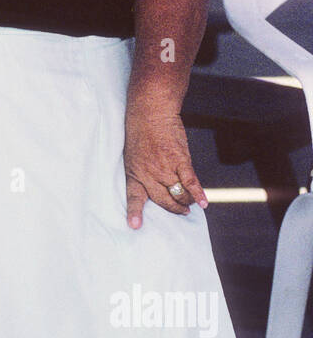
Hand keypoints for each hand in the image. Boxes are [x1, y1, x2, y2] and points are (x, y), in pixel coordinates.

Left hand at [123, 101, 207, 228]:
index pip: (134, 197)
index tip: (134, 226)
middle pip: (163, 200)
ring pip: (178, 193)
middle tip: (182, 211)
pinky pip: (191, 182)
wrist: (151, 111)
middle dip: (174, 208)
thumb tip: (156, 185)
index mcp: (134, 172)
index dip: (135, 212)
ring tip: (191, 203)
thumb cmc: (141, 131)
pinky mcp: (179, 160)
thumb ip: (143, 171)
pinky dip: (198, 194)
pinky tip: (204, 202)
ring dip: (186, 200)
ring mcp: (164, 168)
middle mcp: (148, 173)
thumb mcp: (133, 154)